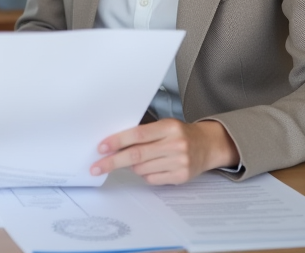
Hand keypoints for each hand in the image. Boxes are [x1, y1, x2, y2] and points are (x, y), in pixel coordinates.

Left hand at [90, 119, 238, 184]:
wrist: (208, 145)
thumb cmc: (181, 134)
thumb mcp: (164, 126)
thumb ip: (143, 134)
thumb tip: (114, 144)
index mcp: (169, 127)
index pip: (137, 135)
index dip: (117, 141)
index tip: (102, 147)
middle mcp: (175, 144)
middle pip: (136, 155)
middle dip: (113, 161)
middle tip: (96, 167)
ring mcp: (179, 162)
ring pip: (142, 169)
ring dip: (132, 166)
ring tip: (139, 159)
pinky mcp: (181, 177)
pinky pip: (151, 179)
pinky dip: (145, 174)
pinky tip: (152, 167)